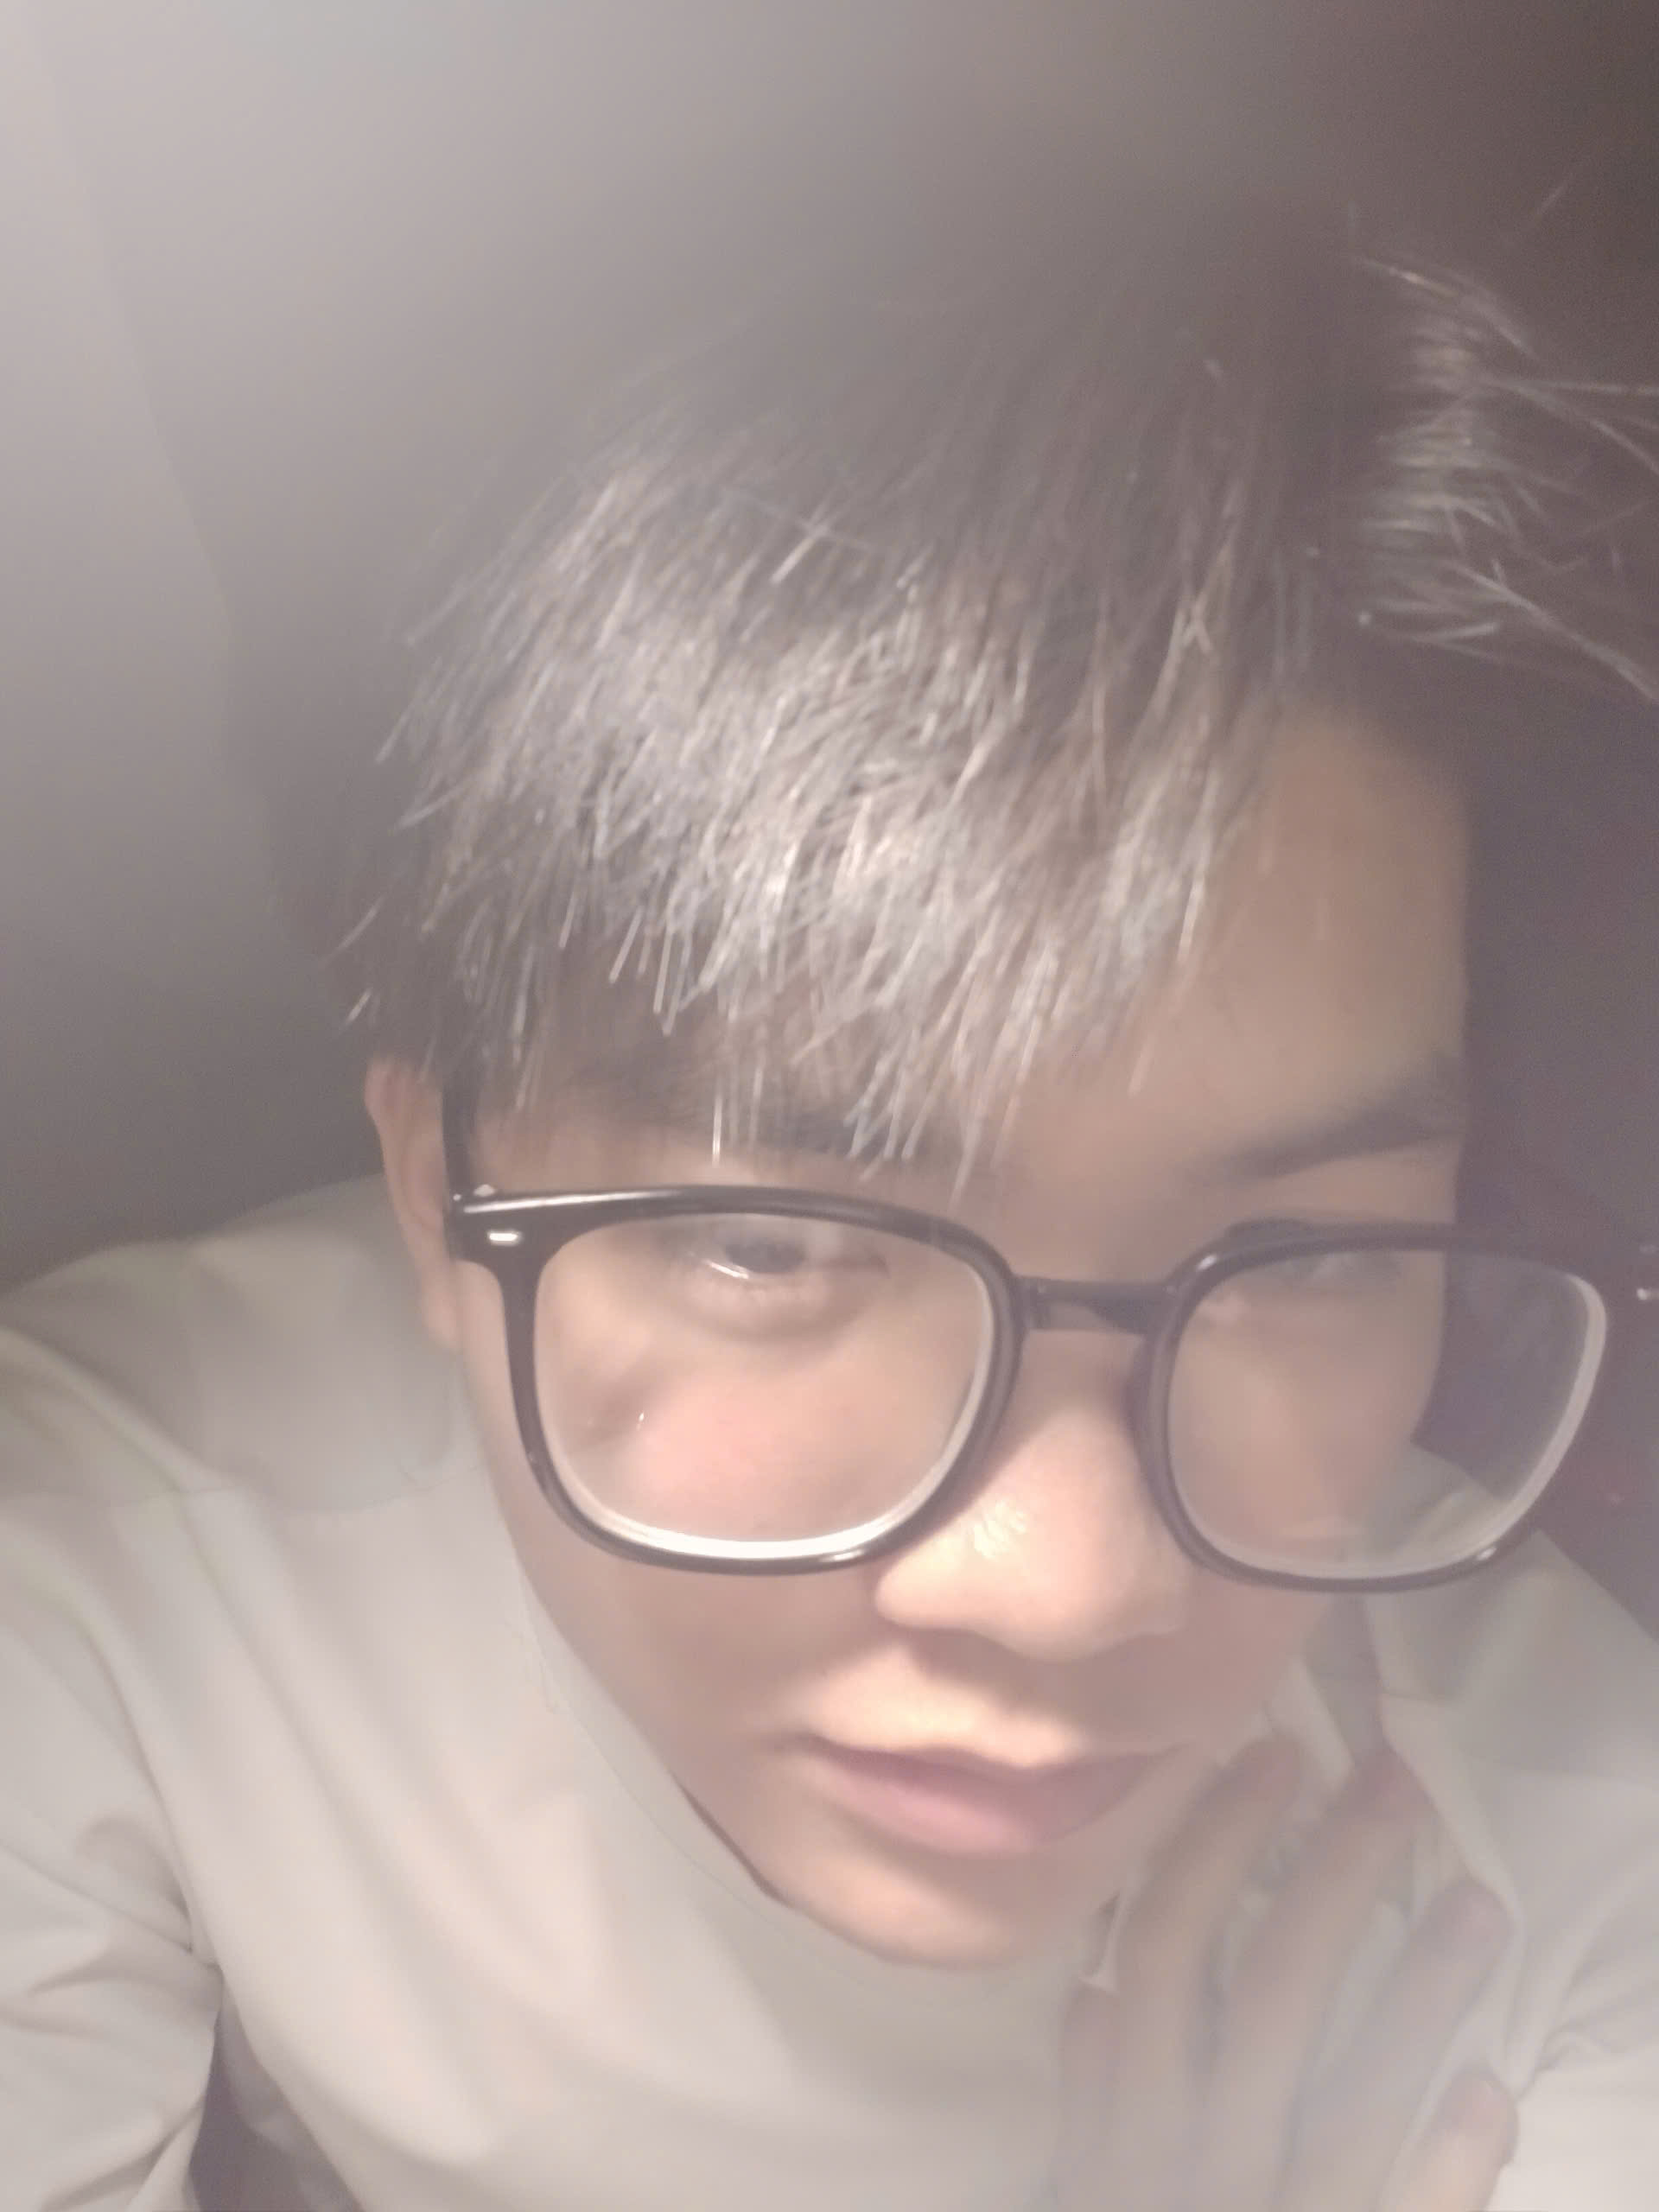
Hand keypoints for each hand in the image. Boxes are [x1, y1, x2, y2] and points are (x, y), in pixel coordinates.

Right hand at [1058, 1739, 1516, 2211]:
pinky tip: (1488, 2089)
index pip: (1164, 1948)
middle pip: (1271, 1991)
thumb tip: (1095, 1991)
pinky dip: (1449, 2158)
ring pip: (1353, 2093)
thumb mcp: (1088, 2184)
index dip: (1215, 1845)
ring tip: (1481, 1906)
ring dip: (1421, 1994)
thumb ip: (1091, 2095)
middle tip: (1397, 1786)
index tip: (1277, 1755)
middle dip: (1337, 1877)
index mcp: (1131, 2114)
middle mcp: (1199, 2154)